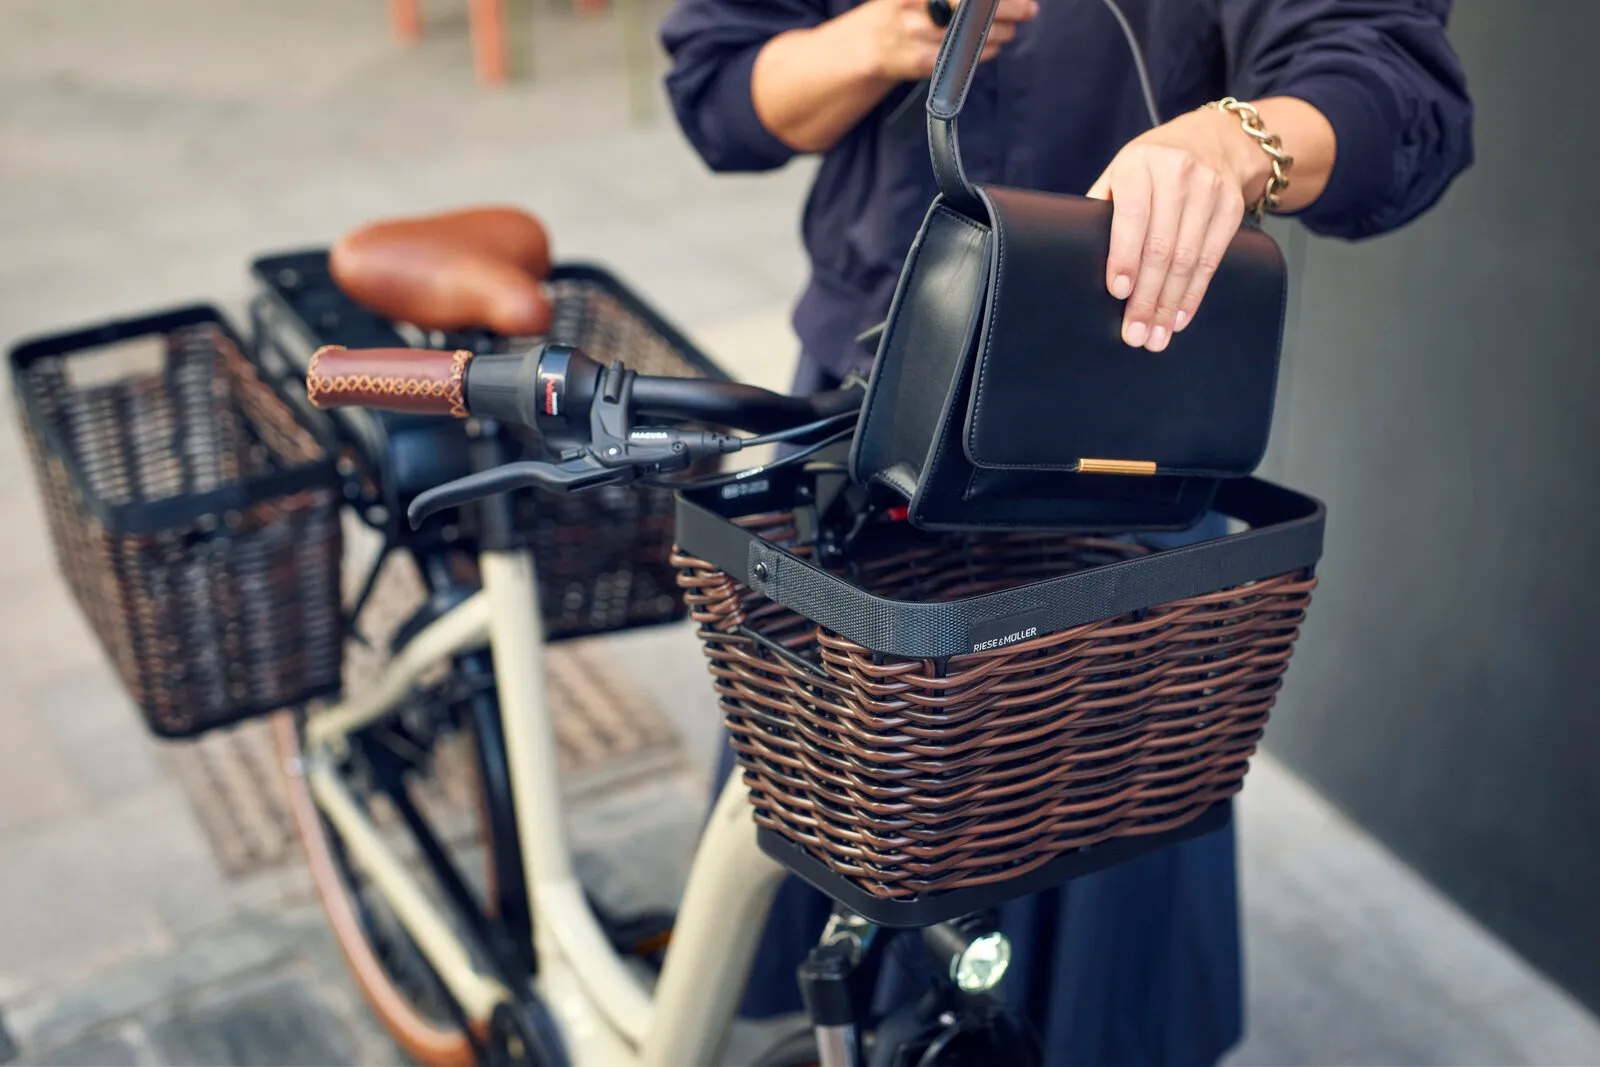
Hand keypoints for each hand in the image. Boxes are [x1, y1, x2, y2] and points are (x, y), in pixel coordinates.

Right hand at [865, 0, 1037, 81]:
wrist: (866, 45)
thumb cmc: (900, 11)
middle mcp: (917, 6)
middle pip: (973, 6)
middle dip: (1008, 7)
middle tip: (1029, 9)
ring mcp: (918, 34)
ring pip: (973, 34)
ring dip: (999, 32)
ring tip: (1009, 29)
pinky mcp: (921, 61)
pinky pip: (963, 58)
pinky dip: (984, 52)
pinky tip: (992, 46)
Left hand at [1087, 106, 1270, 351]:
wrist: (1214, 139)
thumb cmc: (1153, 164)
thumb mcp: (1121, 171)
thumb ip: (1103, 207)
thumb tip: (1077, 255)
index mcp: (1140, 164)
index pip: (1132, 217)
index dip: (1125, 257)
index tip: (1117, 291)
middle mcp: (1178, 174)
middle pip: (1161, 247)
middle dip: (1147, 297)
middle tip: (1134, 333)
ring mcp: (1209, 191)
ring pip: (1187, 259)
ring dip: (1169, 305)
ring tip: (1155, 336)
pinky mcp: (1231, 208)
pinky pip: (1211, 260)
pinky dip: (1193, 294)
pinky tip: (1179, 318)